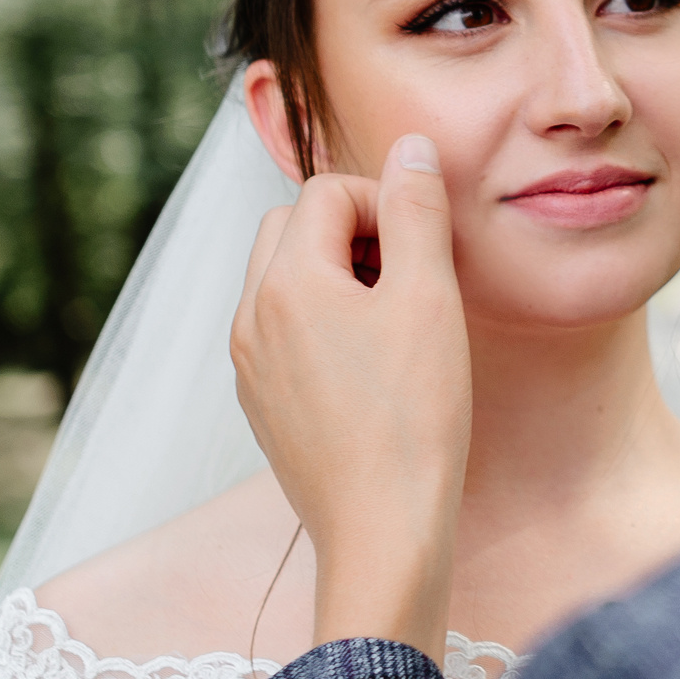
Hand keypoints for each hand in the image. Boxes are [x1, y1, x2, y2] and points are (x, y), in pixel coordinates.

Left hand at [231, 134, 469, 657]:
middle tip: (412, 278)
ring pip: (286, 281)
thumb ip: (415, 211)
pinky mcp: (263, 405)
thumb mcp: (429, 297)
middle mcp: (250, 317)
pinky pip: (285, 334)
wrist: (382, 532)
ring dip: (340, 278)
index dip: (385, 203)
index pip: (326, 192)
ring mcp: (250, 366)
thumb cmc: (414, 417)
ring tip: (399, 324)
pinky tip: (376, 371)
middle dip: (354, 233)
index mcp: (284, 281)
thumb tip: (410, 146)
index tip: (428, 250)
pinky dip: (327, 327)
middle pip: (292, 228)